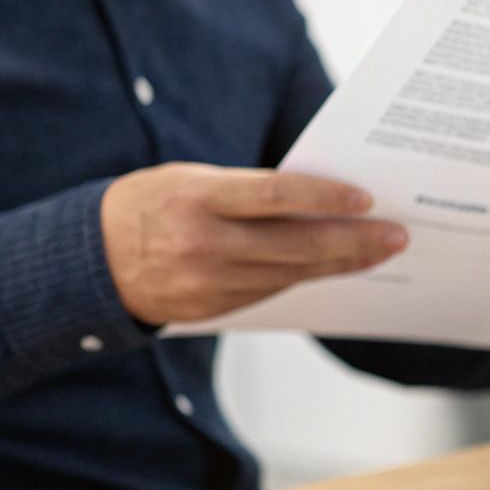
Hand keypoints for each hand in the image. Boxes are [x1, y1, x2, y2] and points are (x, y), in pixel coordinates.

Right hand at [100, 163, 407, 324]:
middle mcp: (205, 243)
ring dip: (343, 263)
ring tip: (383, 251)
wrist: (90, 260)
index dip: (323, 198)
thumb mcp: (192, 181)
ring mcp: (209, 282)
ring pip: (293, 273)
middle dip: (354, 241)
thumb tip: (319, 200)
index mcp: (198, 199)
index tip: (367, 199)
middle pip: (296, 245)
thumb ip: (247, 192)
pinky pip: (274, 290)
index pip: (273, 196)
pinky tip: (341, 266)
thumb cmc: (153, 203)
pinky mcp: (214, 308)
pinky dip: (310, 276)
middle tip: (399, 235)